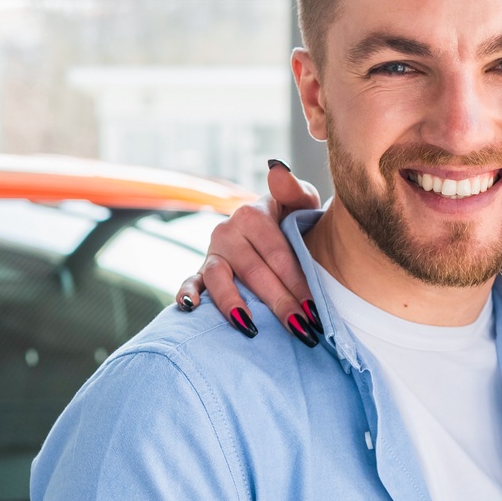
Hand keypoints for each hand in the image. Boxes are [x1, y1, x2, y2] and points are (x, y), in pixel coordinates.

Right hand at [177, 162, 320, 333]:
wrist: (274, 228)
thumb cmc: (292, 219)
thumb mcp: (300, 203)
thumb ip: (294, 189)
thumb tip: (276, 170)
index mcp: (252, 214)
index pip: (277, 252)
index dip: (297, 281)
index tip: (315, 309)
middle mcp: (228, 231)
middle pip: (254, 271)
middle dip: (278, 302)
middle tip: (301, 330)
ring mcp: (213, 252)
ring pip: (219, 278)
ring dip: (233, 304)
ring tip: (250, 328)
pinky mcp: (201, 270)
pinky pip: (190, 282)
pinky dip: (186, 294)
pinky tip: (191, 309)